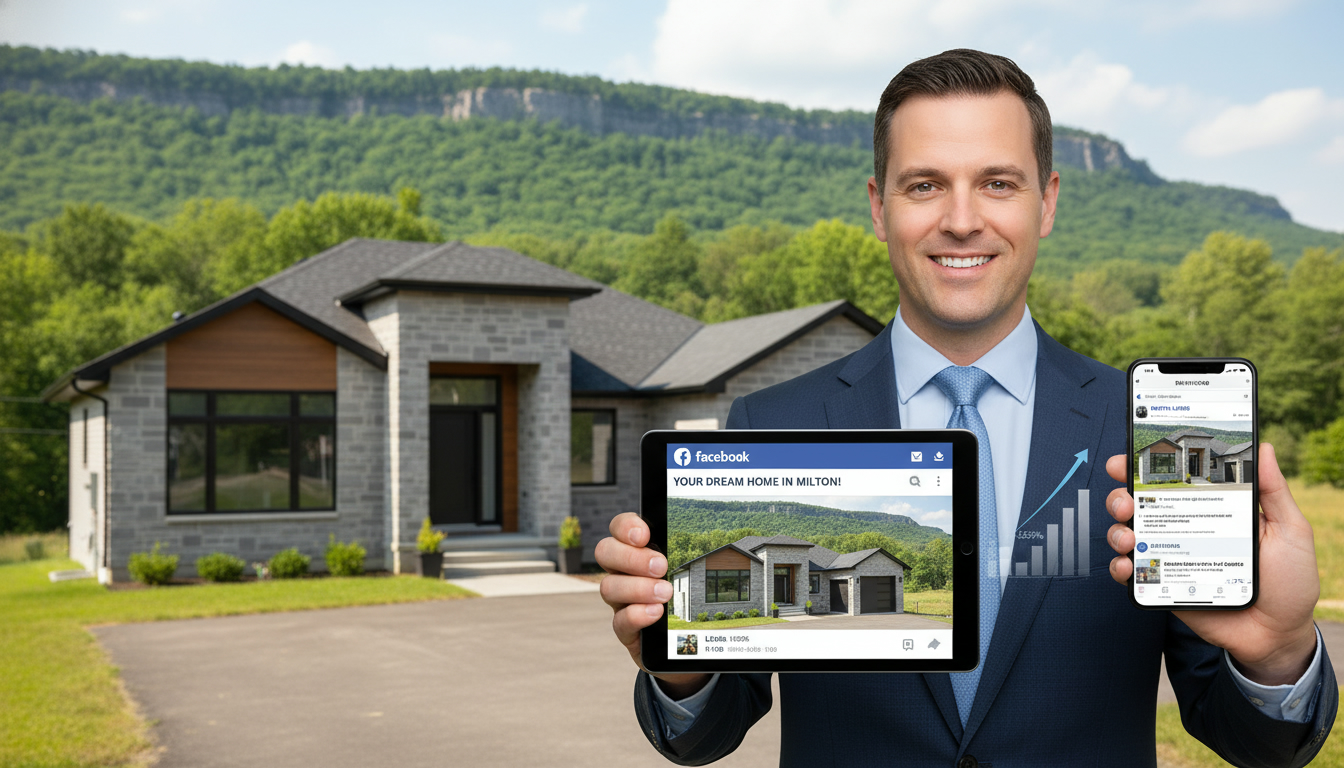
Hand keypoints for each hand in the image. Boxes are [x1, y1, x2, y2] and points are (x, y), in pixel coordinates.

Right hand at [597, 512, 710, 697]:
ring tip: (665, 593)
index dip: (626, 526)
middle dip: (631, 557)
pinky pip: (619, 621)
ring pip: (609, 587)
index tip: (644, 534)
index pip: (619, 528)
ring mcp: (622, 602)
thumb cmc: (691, 598)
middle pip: (605, 552)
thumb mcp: (695, 571)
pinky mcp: (627, 631)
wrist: (690, 642)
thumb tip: (732, 533)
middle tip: (661, 566)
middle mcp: (624, 573)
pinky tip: (656, 613)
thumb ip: (699, 550)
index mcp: (638, 551)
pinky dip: (637, 614)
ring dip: (638, 587)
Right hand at [1104, 443, 1318, 684]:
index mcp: (1210, 509)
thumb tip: (1264, 447)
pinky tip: (1128, 566)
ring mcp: (1171, 557)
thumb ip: (1274, 491)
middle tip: (1125, 501)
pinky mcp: (1164, 585)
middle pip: (1139, 504)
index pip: (1172, 480)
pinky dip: (1120, 567)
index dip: (1146, 465)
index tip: (1131, 456)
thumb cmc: (1290, 581)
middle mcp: (1185, 529)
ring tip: (1128, 537)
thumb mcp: (1290, 530)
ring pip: (1127, 534)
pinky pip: (1132, 574)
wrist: (1280, 634)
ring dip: (1117, 530)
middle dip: (1120, 496)